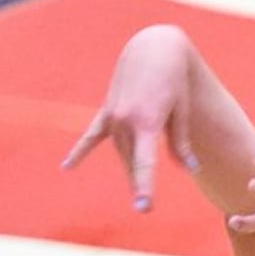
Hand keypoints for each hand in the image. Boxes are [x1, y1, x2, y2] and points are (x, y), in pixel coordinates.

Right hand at [62, 27, 198, 211]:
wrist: (154, 47)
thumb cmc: (175, 81)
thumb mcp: (182, 111)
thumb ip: (180, 143)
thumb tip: (187, 170)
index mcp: (146, 122)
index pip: (145, 163)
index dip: (145, 187)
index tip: (144, 207)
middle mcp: (125, 120)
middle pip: (131, 162)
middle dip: (139, 184)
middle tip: (144, 207)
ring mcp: (113, 115)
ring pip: (120, 151)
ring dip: (130, 166)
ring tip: (139, 186)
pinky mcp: (108, 110)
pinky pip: (92, 135)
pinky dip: (80, 151)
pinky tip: (67, 167)